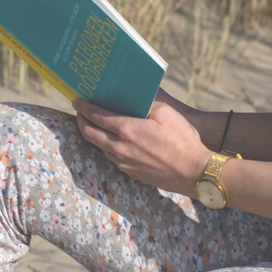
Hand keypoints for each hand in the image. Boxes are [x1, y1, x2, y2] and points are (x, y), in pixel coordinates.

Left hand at [72, 98, 210, 195]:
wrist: (194, 172)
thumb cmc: (183, 140)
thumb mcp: (165, 112)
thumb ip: (145, 104)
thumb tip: (132, 100)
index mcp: (127, 129)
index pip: (96, 116)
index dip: (84, 108)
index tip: (77, 101)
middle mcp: (120, 147)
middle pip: (90, 133)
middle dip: (81, 121)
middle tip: (79, 112)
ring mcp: (124, 162)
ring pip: (99, 146)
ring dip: (92, 134)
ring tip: (93, 125)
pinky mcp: (131, 172)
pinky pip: (112, 156)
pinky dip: (105, 145)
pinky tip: (112, 140)